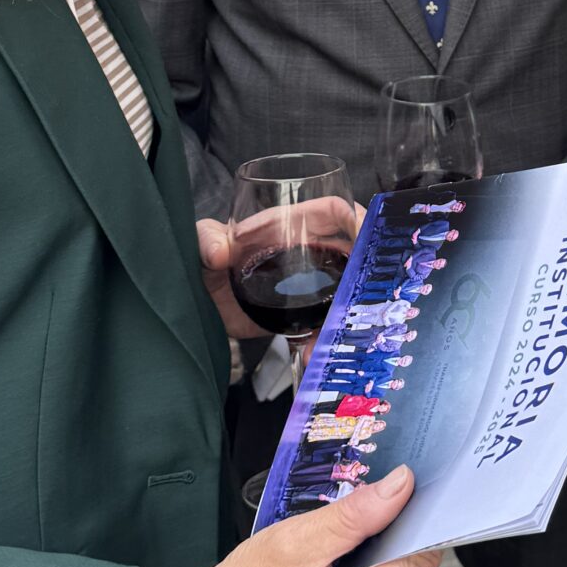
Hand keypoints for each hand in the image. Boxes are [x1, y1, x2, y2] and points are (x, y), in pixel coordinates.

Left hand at [198, 197, 363, 344]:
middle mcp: (306, 252)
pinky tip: (314, 354)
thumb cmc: (202, 259)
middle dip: (366, 272)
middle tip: (370, 293)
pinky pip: (323, 325)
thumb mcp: (200, 241)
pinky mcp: (300, 315)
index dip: (356, 217)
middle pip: (351, 254)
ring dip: (348, 314)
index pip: (333, 212)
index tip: (369, 235)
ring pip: (344, 293)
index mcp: (289, 225)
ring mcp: (308, 285)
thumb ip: (206, 240)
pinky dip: (324, 340)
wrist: (196, 303)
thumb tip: (220, 252)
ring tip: (337, 335)